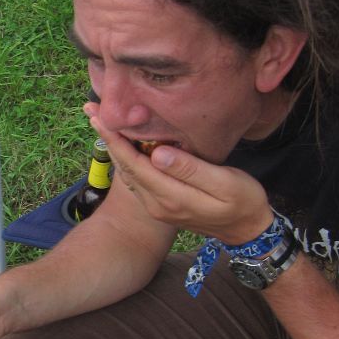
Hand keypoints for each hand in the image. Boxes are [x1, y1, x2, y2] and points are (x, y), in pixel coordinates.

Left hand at [87, 113, 271, 244]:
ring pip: (129, 173)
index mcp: (171, 197)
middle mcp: (157, 204)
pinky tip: (122, 142)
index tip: (100, 115)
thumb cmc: (244, 201)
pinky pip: (137, 178)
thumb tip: (158, 153)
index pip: (135, 164)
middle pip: (126, 167)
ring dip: (113, 146)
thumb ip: (191, 170)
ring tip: (100, 120)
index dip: (116, 139)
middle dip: (107, 137)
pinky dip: (126, 157)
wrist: (247, 230)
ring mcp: (157, 207)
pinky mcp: (160, 205)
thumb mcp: (225, 184)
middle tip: (91, 108)